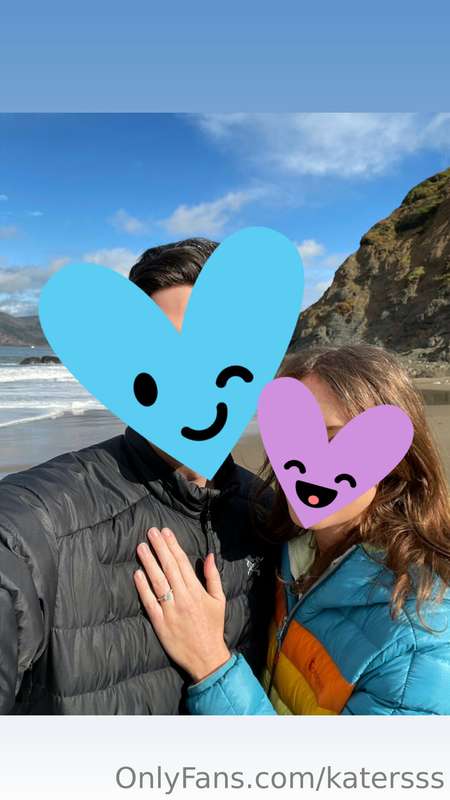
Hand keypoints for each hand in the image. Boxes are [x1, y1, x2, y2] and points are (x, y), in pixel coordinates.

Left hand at [134, 527, 230, 682]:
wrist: (206, 657)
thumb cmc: (213, 627)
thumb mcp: (219, 600)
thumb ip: (213, 577)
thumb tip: (209, 556)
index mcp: (197, 592)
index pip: (182, 563)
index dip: (173, 546)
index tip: (165, 532)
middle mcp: (183, 598)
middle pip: (168, 568)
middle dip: (159, 548)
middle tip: (150, 532)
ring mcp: (170, 611)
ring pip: (157, 582)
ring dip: (148, 563)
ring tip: (141, 547)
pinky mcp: (160, 623)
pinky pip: (149, 602)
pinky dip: (142, 588)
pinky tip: (137, 574)